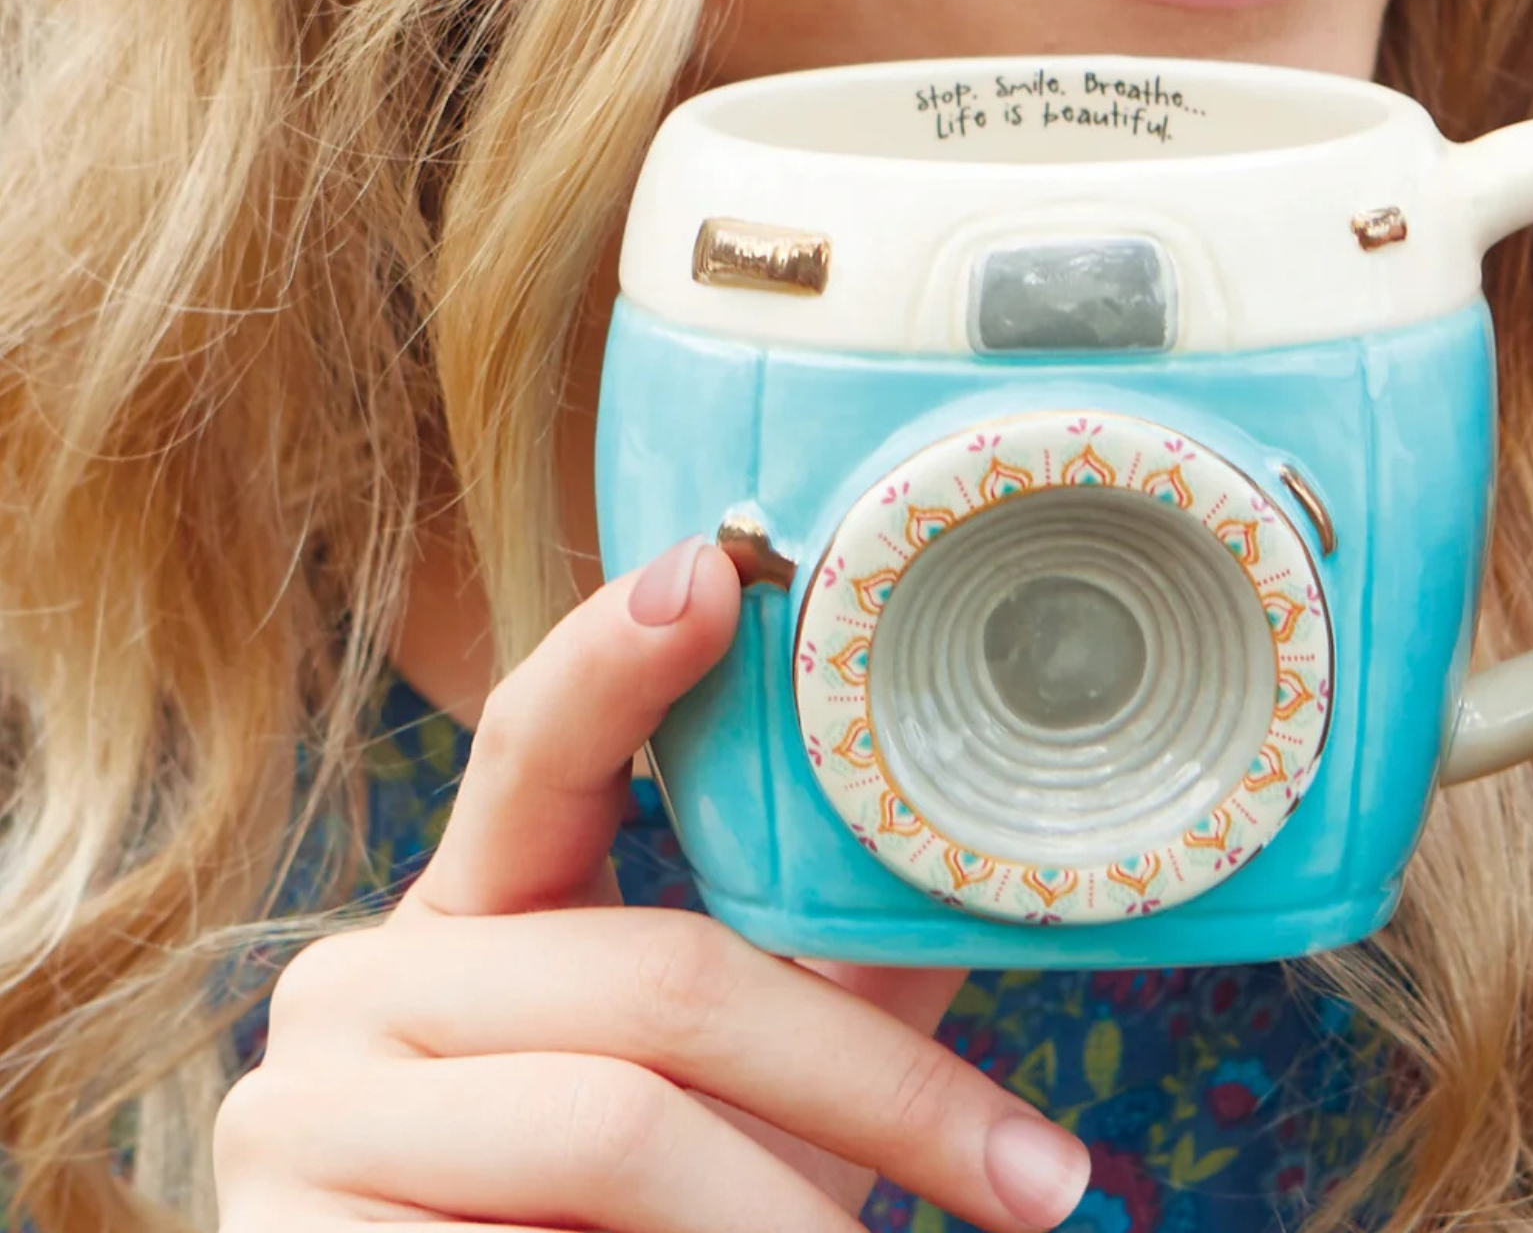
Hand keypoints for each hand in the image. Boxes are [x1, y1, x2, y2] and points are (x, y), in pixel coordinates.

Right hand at [213, 537, 1091, 1232]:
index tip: (719, 568)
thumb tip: (988, 867)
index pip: (532, 746)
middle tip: (1032, 1174)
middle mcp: (357, 988)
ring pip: (618, 1121)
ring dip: (783, 1215)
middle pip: (661, 974)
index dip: (620, 655)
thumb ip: (822, 975)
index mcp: (468, 920)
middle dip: (872, 1086)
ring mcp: (297, 1119)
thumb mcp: (726, 1102)